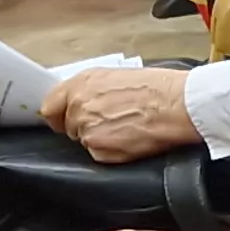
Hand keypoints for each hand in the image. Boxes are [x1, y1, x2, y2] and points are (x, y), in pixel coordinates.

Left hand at [43, 66, 201, 161]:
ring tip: (128, 128)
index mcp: (81, 83)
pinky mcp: (100, 149)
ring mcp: (87, 130)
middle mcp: (78, 105)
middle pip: (69, 126)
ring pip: (86, 141)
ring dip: (103, 138)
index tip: (65, 120)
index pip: (50, 106)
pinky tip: (132, 138)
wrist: (179, 105)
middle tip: (113, 122)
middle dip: (87, 127)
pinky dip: (114, 151)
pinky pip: (100, 155)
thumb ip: (93, 89)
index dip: (58, 116)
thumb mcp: (118, 76)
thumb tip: (85, 101)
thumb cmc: (159, 88)